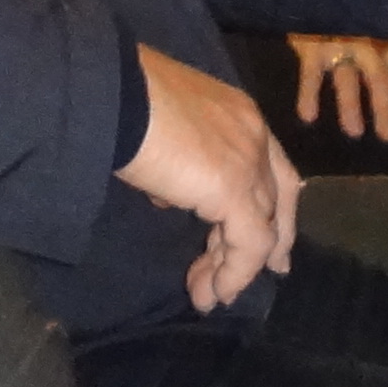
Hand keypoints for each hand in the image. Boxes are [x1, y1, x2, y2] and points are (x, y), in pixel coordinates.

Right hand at [117, 51, 301, 313]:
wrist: (114, 91)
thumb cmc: (122, 97)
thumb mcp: (160, 126)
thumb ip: (179, 158)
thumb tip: (173, 193)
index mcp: (237, 113)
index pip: (270, 165)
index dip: (272, 203)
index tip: (269, 236)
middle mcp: (254, 134)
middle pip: (274, 198)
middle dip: (267, 240)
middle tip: (265, 272)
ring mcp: (248, 162)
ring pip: (261, 227)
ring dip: (233, 267)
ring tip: (206, 295)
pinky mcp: (235, 190)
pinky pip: (248, 245)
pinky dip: (233, 273)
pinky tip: (211, 292)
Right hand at [286, 33, 387, 140]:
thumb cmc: (344, 8)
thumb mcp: (369, 23)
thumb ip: (379, 45)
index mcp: (384, 42)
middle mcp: (366, 45)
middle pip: (381, 81)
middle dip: (386, 110)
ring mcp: (338, 45)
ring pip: (348, 80)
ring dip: (351, 106)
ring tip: (354, 132)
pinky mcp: (312, 45)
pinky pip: (311, 74)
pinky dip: (309, 95)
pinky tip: (307, 116)